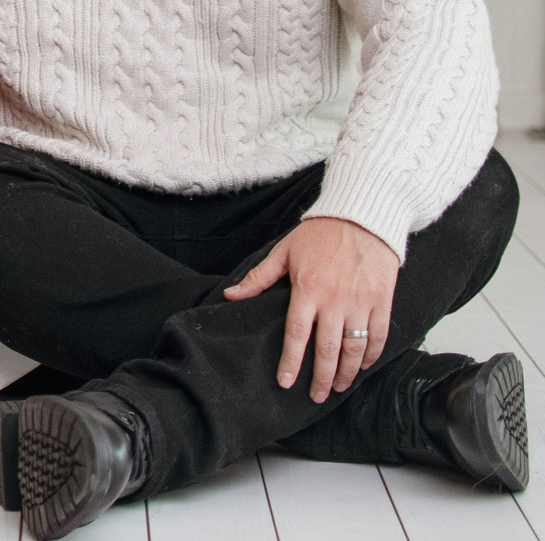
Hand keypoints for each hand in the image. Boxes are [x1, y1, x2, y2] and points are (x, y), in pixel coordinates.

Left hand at [224, 217, 399, 402]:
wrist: (362, 217)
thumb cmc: (320, 233)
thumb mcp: (283, 251)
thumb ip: (259, 278)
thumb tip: (231, 295)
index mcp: (308, 289)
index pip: (297, 334)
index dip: (291, 362)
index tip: (286, 382)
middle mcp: (335, 300)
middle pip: (328, 349)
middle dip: (321, 378)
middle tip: (315, 396)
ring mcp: (361, 303)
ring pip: (355, 348)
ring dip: (347, 373)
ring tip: (338, 388)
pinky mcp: (382, 301)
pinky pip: (379, 336)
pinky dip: (372, 355)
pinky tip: (363, 366)